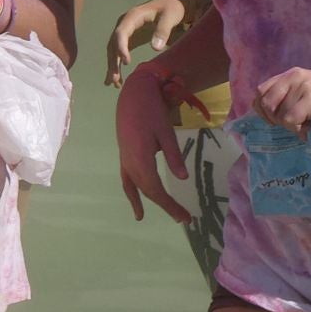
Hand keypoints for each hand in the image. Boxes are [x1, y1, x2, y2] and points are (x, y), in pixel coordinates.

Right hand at [106, 0, 187, 86]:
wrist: (171, 2)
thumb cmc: (171, 8)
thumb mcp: (170, 16)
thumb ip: (163, 30)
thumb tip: (156, 48)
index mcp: (133, 16)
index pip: (121, 33)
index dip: (121, 47)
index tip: (126, 62)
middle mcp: (124, 23)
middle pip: (114, 43)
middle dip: (113, 61)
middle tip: (116, 79)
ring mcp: (125, 31)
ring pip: (113, 50)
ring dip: (113, 66)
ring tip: (115, 84)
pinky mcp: (129, 39)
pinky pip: (119, 52)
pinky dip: (117, 65)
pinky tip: (117, 80)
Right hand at [116, 67, 191, 224]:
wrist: (133, 94)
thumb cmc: (151, 110)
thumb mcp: (166, 132)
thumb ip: (173, 155)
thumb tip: (183, 178)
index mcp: (141, 159)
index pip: (156, 190)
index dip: (170, 205)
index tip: (185, 217)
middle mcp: (130, 164)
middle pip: (148, 191)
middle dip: (166, 205)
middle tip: (184, 217)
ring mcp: (125, 161)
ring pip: (139, 187)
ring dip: (153, 202)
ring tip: (169, 213)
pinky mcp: (125, 156)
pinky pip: (128, 182)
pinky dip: (133, 196)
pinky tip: (138, 209)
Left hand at [253, 69, 310, 135]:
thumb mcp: (308, 92)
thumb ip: (288, 96)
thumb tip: (265, 113)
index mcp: (292, 73)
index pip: (261, 90)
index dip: (262, 109)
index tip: (274, 120)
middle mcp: (295, 76)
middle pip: (266, 103)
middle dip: (274, 119)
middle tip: (292, 124)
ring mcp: (303, 86)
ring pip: (279, 115)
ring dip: (290, 126)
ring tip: (307, 124)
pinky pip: (291, 120)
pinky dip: (299, 129)